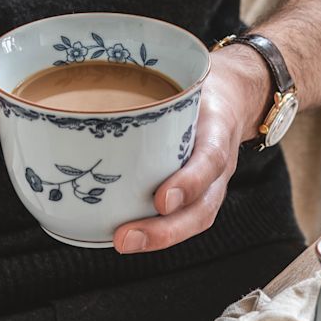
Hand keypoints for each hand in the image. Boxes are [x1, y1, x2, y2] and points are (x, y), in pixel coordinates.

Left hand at [113, 45, 271, 252]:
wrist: (233, 96)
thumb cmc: (198, 88)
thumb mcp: (186, 78)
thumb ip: (153, 85)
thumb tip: (86, 79)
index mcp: (217, 130)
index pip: (209, 159)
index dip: (188, 182)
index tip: (161, 201)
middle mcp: (219, 165)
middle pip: (202, 207)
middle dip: (166, 229)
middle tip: (124, 238)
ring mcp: (212, 184)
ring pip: (194, 220)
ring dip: (160, 238)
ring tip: (123, 243)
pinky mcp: (200, 194)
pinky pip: (183, 218)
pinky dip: (157, 231)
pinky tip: (125, 235)